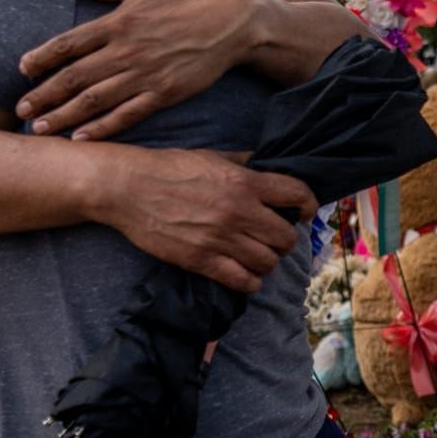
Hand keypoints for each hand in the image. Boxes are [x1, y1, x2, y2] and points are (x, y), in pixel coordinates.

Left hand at [16, 0, 257, 139]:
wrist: (230, 23)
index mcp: (118, 23)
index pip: (68, 43)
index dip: (41, 58)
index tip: (22, 70)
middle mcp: (127, 52)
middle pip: (75, 78)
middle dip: (44, 96)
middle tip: (20, 110)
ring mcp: (146, 75)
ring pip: (96, 101)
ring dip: (65, 116)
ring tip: (40, 128)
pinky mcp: (164, 94)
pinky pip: (127, 115)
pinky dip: (103, 129)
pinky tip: (82, 138)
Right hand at [93, 145, 315, 291]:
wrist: (128, 188)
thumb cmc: (170, 167)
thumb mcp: (213, 156)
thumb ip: (245, 164)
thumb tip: (269, 166)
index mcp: (244, 182)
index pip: (296, 195)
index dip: (308, 205)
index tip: (304, 212)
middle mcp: (238, 212)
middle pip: (286, 238)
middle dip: (285, 239)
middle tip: (275, 237)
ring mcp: (220, 239)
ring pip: (267, 262)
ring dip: (267, 261)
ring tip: (258, 255)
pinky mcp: (201, 260)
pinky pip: (242, 281)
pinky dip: (250, 281)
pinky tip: (246, 274)